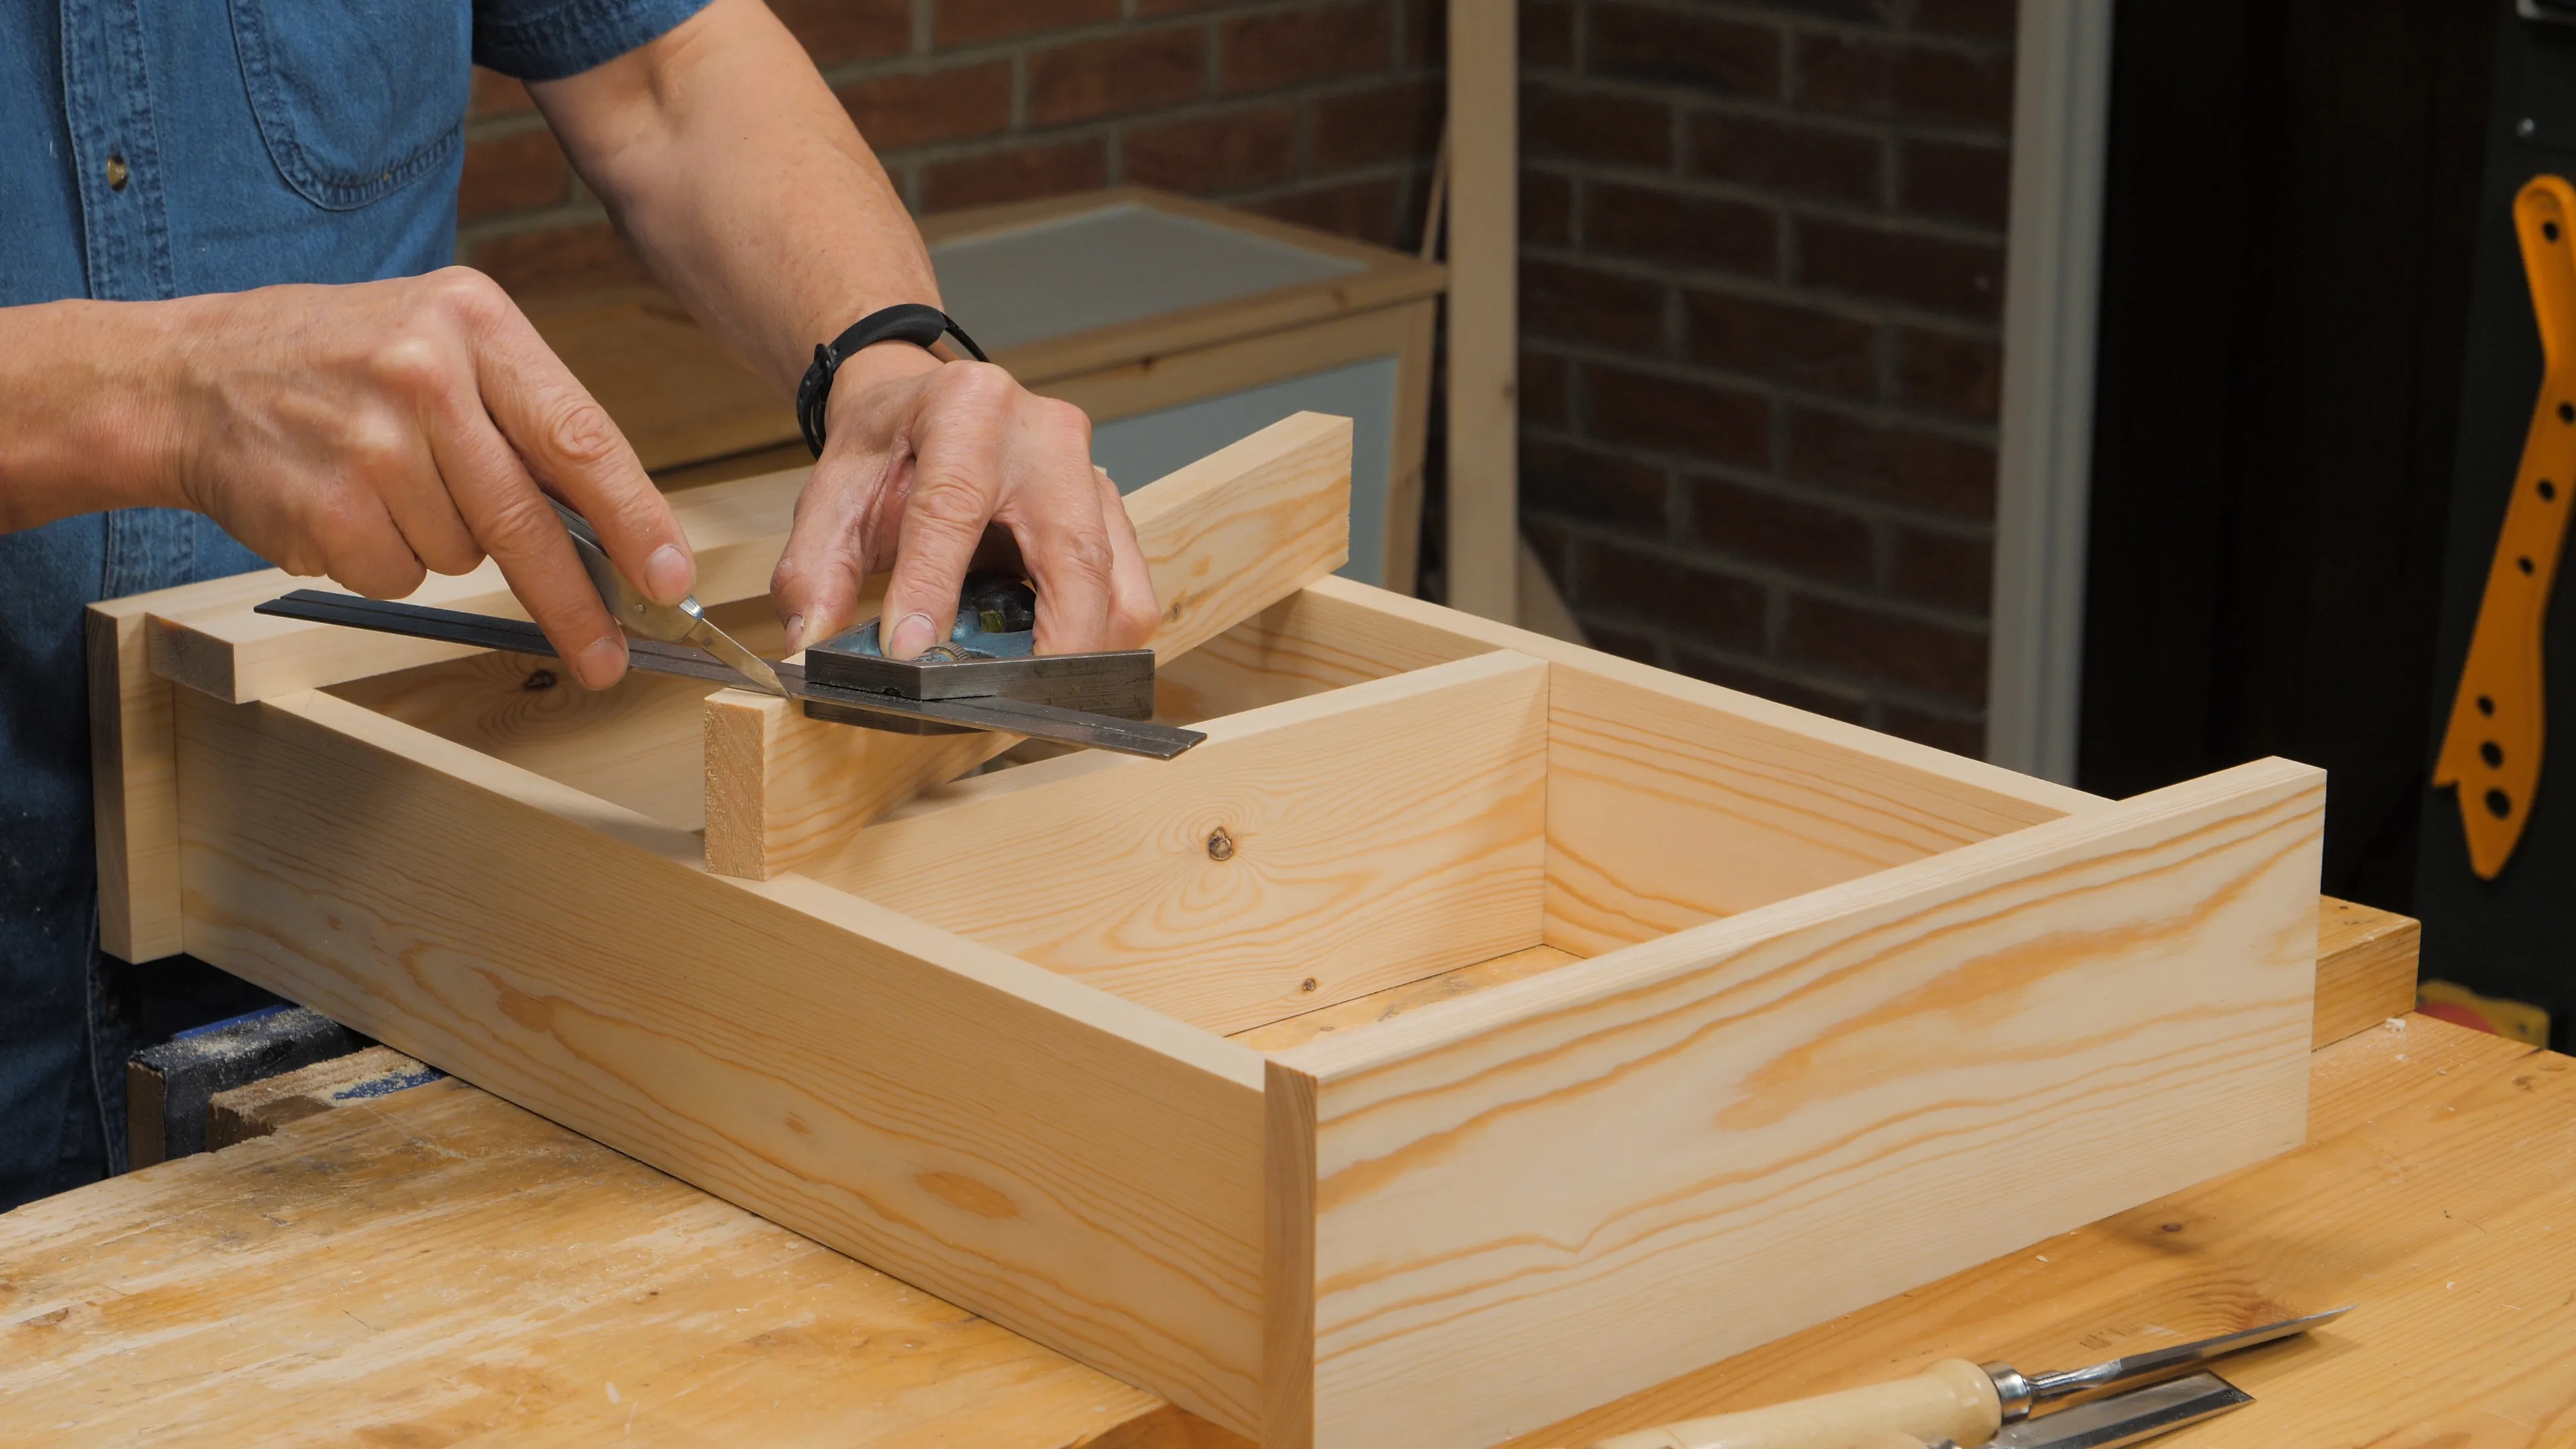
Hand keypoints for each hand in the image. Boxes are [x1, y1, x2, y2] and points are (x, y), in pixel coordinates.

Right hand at [160, 269, 689, 688]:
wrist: (190, 376)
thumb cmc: (337, 362)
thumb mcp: (444, 344)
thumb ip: (528, 419)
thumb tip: (622, 528)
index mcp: (473, 320)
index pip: (579, 436)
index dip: (636, 517)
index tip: (670, 575)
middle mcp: (423, 373)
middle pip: (527, 518)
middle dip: (574, 601)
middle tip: (608, 654)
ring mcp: (367, 441)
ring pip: (462, 553)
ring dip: (441, 545)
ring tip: (387, 484)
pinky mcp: (322, 505)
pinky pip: (399, 575)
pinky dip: (382, 561)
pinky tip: (344, 504)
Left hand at [766, 342, 1159, 658]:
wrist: (924, 409)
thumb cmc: (887, 451)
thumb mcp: (832, 498)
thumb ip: (813, 573)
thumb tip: (809, 650)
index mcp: (968, 409)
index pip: (954, 508)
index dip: (931, 588)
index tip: (908, 654)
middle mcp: (1048, 437)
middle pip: (1075, 559)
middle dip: (1050, 650)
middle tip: (1005, 705)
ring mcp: (1093, 477)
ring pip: (1121, 590)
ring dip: (1081, 655)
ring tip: (1022, 687)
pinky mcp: (1113, 515)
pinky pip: (1127, 596)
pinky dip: (1092, 642)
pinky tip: (1041, 657)